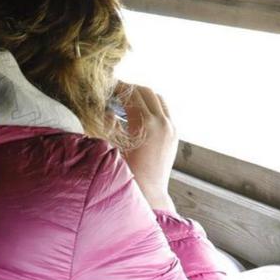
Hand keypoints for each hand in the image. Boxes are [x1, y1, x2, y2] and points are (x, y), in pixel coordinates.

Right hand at [120, 83, 177, 212]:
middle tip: (114, 91)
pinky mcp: (174, 135)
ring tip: (126, 100)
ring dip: (142, 96)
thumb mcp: (110, 146)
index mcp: (145, 124)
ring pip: (158, 99)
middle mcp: (162, 123)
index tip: (105, 87)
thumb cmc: (125, 172)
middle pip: (146, 92)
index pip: (130, 94)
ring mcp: (171, 128)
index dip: (116, 88)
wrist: (148, 193)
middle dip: (130, 89)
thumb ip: (108, 124)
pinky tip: (138, 114)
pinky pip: (164, 111)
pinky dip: (152, 106)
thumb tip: (108, 110)